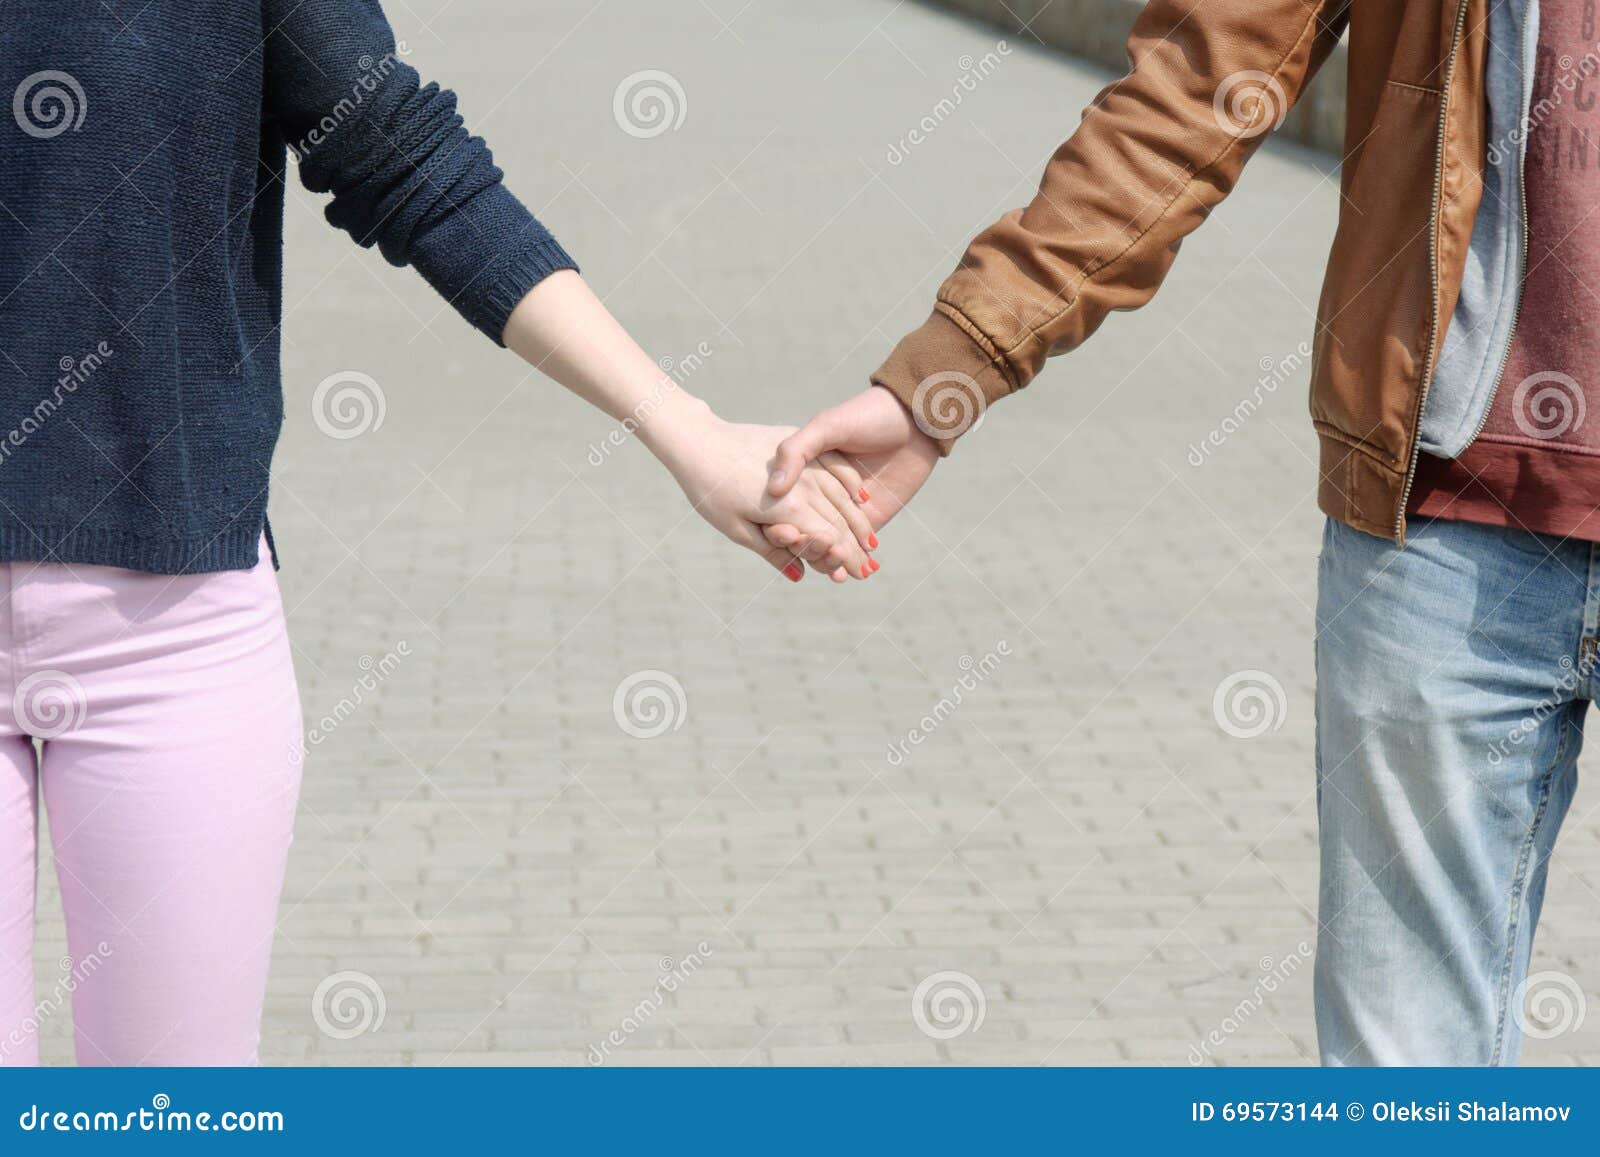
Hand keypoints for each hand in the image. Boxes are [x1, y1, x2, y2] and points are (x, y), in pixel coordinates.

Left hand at [644, 401, 878, 582]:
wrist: (698, 440)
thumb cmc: (711, 491)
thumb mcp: (736, 529)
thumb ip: (772, 551)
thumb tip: (799, 574)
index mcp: (790, 509)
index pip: (828, 540)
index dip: (845, 560)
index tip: (858, 576)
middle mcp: (804, 486)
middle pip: (839, 521)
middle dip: (857, 547)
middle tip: (870, 569)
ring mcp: (804, 463)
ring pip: (842, 496)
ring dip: (859, 520)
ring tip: (870, 541)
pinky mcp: (799, 445)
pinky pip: (835, 467)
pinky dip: (851, 485)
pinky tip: (862, 497)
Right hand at [766, 387, 939, 554]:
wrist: (914, 419)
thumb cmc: (867, 415)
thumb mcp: (826, 426)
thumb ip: (796, 451)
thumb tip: (774, 489)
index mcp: (803, 472)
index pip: (781, 507)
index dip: (776, 523)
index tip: (775, 532)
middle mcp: (820, 493)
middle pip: (802, 529)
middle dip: (800, 546)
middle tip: (800, 549)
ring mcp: (845, 509)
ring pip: (827, 543)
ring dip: (824, 559)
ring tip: (826, 564)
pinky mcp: (870, 519)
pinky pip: (854, 547)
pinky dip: (848, 563)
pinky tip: (845, 573)